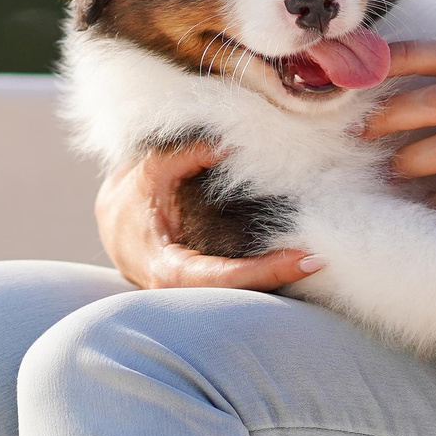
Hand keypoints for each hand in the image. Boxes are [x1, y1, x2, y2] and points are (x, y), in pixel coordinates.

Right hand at [95, 140, 323, 290]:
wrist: (112, 226)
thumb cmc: (129, 201)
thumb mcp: (148, 173)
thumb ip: (185, 154)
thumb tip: (232, 141)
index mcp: (168, 270)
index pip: (225, 278)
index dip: (267, 271)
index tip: (307, 258)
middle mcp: (185, 292)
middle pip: (241, 293)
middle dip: (281, 278)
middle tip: (323, 257)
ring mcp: (197, 294)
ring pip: (242, 294)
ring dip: (278, 278)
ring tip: (317, 257)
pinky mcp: (207, 287)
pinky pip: (239, 284)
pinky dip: (266, 272)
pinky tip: (295, 255)